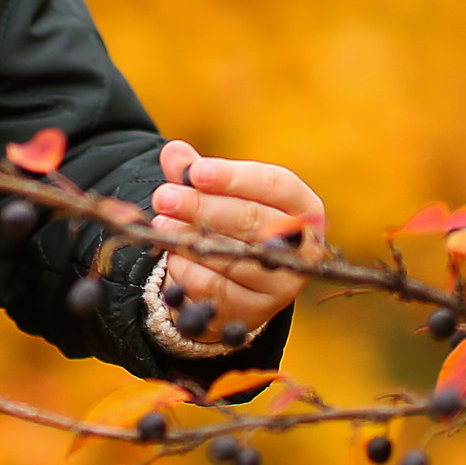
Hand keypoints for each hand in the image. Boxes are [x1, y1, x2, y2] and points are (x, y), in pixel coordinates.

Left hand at [149, 140, 323, 343]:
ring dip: (190, 238)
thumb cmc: (233, 222)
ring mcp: (283, 283)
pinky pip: (216, 288)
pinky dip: (188, 270)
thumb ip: (196, 172)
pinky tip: (174, 256)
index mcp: (303, 207)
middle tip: (164, 197)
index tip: (197, 172)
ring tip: (162, 223)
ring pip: (233, 257)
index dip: (234, 177)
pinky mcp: (256, 311)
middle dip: (203, 206)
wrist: (237, 280)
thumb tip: (173, 153)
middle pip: (252, 220)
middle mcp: (302, 246)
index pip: (275, 185)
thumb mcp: (218, 193)